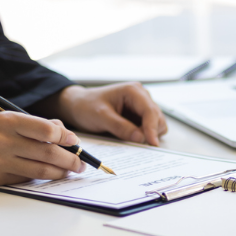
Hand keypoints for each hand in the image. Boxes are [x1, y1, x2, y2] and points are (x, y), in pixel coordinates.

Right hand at [0, 113, 85, 185]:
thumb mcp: (10, 118)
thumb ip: (38, 125)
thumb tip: (67, 136)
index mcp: (9, 122)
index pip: (47, 131)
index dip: (66, 137)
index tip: (75, 142)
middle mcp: (3, 142)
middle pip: (48, 154)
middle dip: (71, 160)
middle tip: (81, 163)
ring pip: (40, 171)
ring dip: (61, 172)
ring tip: (71, 171)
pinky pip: (26, 179)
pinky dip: (41, 177)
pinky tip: (48, 173)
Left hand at [48, 83, 167, 145]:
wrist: (77, 106)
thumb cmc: (86, 106)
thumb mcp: (101, 117)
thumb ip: (121, 127)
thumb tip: (140, 138)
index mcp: (133, 91)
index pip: (150, 111)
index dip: (153, 128)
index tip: (152, 144)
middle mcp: (141, 97)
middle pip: (158, 118)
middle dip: (151, 132)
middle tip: (136, 144)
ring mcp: (141, 107)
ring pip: (156, 125)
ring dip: (148, 135)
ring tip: (129, 139)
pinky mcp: (138, 116)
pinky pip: (149, 128)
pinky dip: (144, 136)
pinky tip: (131, 138)